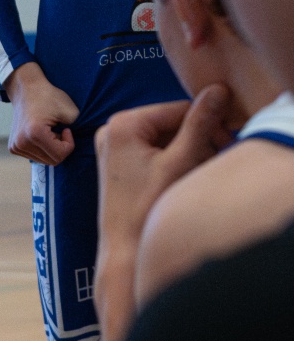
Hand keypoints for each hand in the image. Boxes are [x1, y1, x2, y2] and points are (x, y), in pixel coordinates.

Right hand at [5, 62, 78, 164]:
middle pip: (51, 161)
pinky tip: (41, 135)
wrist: (26, 89)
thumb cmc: (49, 97)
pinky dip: (42, 149)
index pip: (59, 155)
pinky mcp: (13, 148)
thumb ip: (77, 130)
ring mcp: (16, 147)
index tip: (67, 129)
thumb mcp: (71, 111)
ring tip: (50, 132)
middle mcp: (21, 143)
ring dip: (51, 148)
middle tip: (60, 131)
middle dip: (60, 148)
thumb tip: (73, 146)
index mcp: (34, 134)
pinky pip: (35, 157)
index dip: (69, 144)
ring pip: (43, 161)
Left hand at [95, 85, 232, 258]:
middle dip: (197, 139)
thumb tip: (219, 90)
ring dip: (188, 151)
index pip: (179, 109)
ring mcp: (114, 148)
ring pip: (165, 139)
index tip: (227, 141)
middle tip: (215, 159)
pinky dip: (173, 161)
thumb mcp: (180, 162)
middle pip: (171, 124)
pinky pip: (154, 153)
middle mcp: (113, 131)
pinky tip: (184, 177)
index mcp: (123, 124)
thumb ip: (200, 124)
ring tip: (197, 173)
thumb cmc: (145, 209)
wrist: (123, 250)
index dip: (207, 123)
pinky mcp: (120, 164)